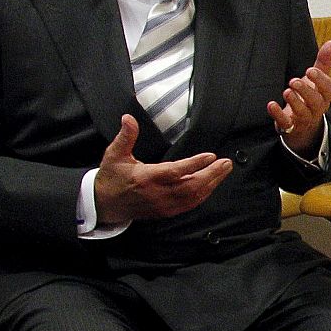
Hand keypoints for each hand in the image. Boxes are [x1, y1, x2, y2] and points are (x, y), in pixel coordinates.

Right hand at [94, 114, 232, 221]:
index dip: (195, 164)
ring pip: (194, 197)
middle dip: (211, 174)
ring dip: (211, 184)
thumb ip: (126, 136)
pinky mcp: (167, 211)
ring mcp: (164, 205)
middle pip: (191, 186)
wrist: (105, 204)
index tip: (210, 156)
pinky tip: (212, 184)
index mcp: (146, 178)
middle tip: (225, 163)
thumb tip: (128, 118)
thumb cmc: (112, 178)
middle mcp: (157, 193)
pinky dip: (204, 194)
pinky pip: (190, 204)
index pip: (175, 171)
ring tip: (224, 170)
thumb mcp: (114, 154)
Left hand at [268, 40, 330, 155]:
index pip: (327, 89)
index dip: (320, 80)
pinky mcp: (290, 126)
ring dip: (294, 102)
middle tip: (294, 81)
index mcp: (324, 96)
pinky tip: (271, 105)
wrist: (304, 127)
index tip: (310, 70)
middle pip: (315, 102)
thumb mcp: (318, 80)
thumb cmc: (311, 97)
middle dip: (305, 91)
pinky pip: (286, 123)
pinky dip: (278, 115)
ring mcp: (303, 119)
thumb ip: (324, 62)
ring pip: (302, 113)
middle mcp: (316, 108)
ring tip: (286, 91)